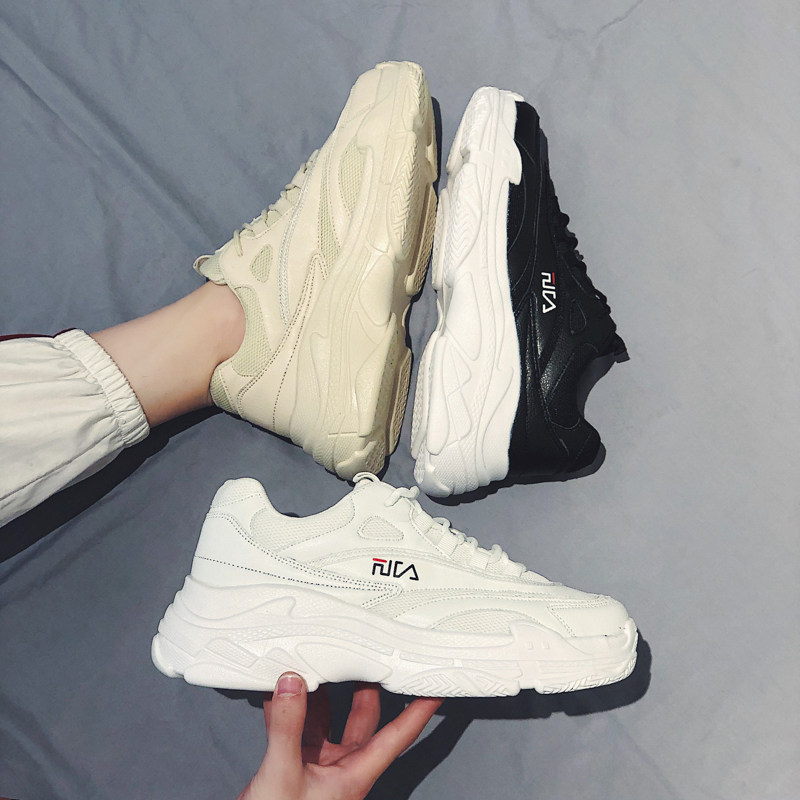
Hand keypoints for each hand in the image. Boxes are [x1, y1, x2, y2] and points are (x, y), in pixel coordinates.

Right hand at [238, 672, 442, 799]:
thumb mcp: (282, 774)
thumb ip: (287, 726)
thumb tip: (292, 685)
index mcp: (355, 773)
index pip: (399, 734)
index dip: (420, 709)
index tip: (435, 686)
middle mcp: (342, 767)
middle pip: (364, 718)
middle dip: (366, 684)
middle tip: (370, 654)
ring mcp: (320, 767)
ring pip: (329, 719)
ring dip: (321, 692)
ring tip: (319, 661)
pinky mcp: (296, 766)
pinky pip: (298, 728)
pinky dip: (290, 708)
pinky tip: (278, 691)